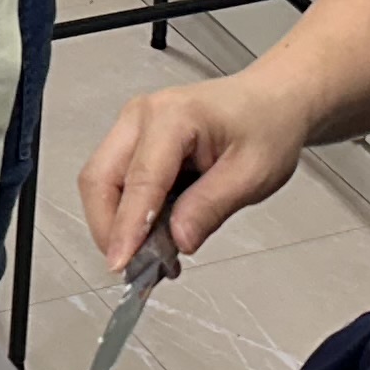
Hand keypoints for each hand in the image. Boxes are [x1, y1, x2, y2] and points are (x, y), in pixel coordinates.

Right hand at [80, 67, 315, 273]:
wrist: (270, 101)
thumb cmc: (266, 129)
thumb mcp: (253, 174)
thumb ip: (211, 207)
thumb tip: (178, 242)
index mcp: (173, 116)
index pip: (140, 179)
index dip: (128, 226)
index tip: (122, 265)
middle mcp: (141, 116)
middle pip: (100, 178)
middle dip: (108, 227)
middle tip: (133, 268)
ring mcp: (132, 126)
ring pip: (100, 181)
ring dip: (115, 223)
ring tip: (149, 256)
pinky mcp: (133, 140)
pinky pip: (115, 181)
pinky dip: (125, 213)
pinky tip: (151, 236)